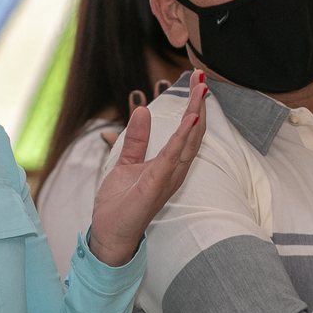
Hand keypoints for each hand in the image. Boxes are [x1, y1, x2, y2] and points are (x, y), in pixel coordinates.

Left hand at [89, 71, 206, 265]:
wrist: (109, 234)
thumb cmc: (120, 205)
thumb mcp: (125, 163)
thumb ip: (135, 140)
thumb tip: (141, 112)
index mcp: (168, 165)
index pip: (187, 133)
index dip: (193, 107)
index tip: (196, 83)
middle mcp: (174, 171)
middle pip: (194, 133)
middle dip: (199, 105)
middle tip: (202, 77)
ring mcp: (167, 178)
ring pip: (188, 142)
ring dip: (196, 114)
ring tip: (201, 90)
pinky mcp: (156, 185)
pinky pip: (172, 157)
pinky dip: (182, 138)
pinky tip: (190, 119)